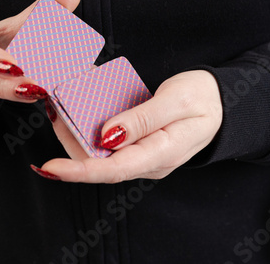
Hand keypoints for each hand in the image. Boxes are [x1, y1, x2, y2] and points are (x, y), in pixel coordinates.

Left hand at [39, 70, 222, 182]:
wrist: (220, 102)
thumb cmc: (203, 100)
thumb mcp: (177, 102)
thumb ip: (142, 120)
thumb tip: (106, 136)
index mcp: (160, 155)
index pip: (113, 170)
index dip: (78, 170)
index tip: (49, 166)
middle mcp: (147, 161)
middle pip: (99, 161)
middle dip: (69, 141)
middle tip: (52, 110)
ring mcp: (141, 155)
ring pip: (99, 151)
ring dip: (75, 131)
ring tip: (59, 105)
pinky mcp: (137, 144)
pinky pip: (107, 141)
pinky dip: (88, 125)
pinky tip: (77, 107)